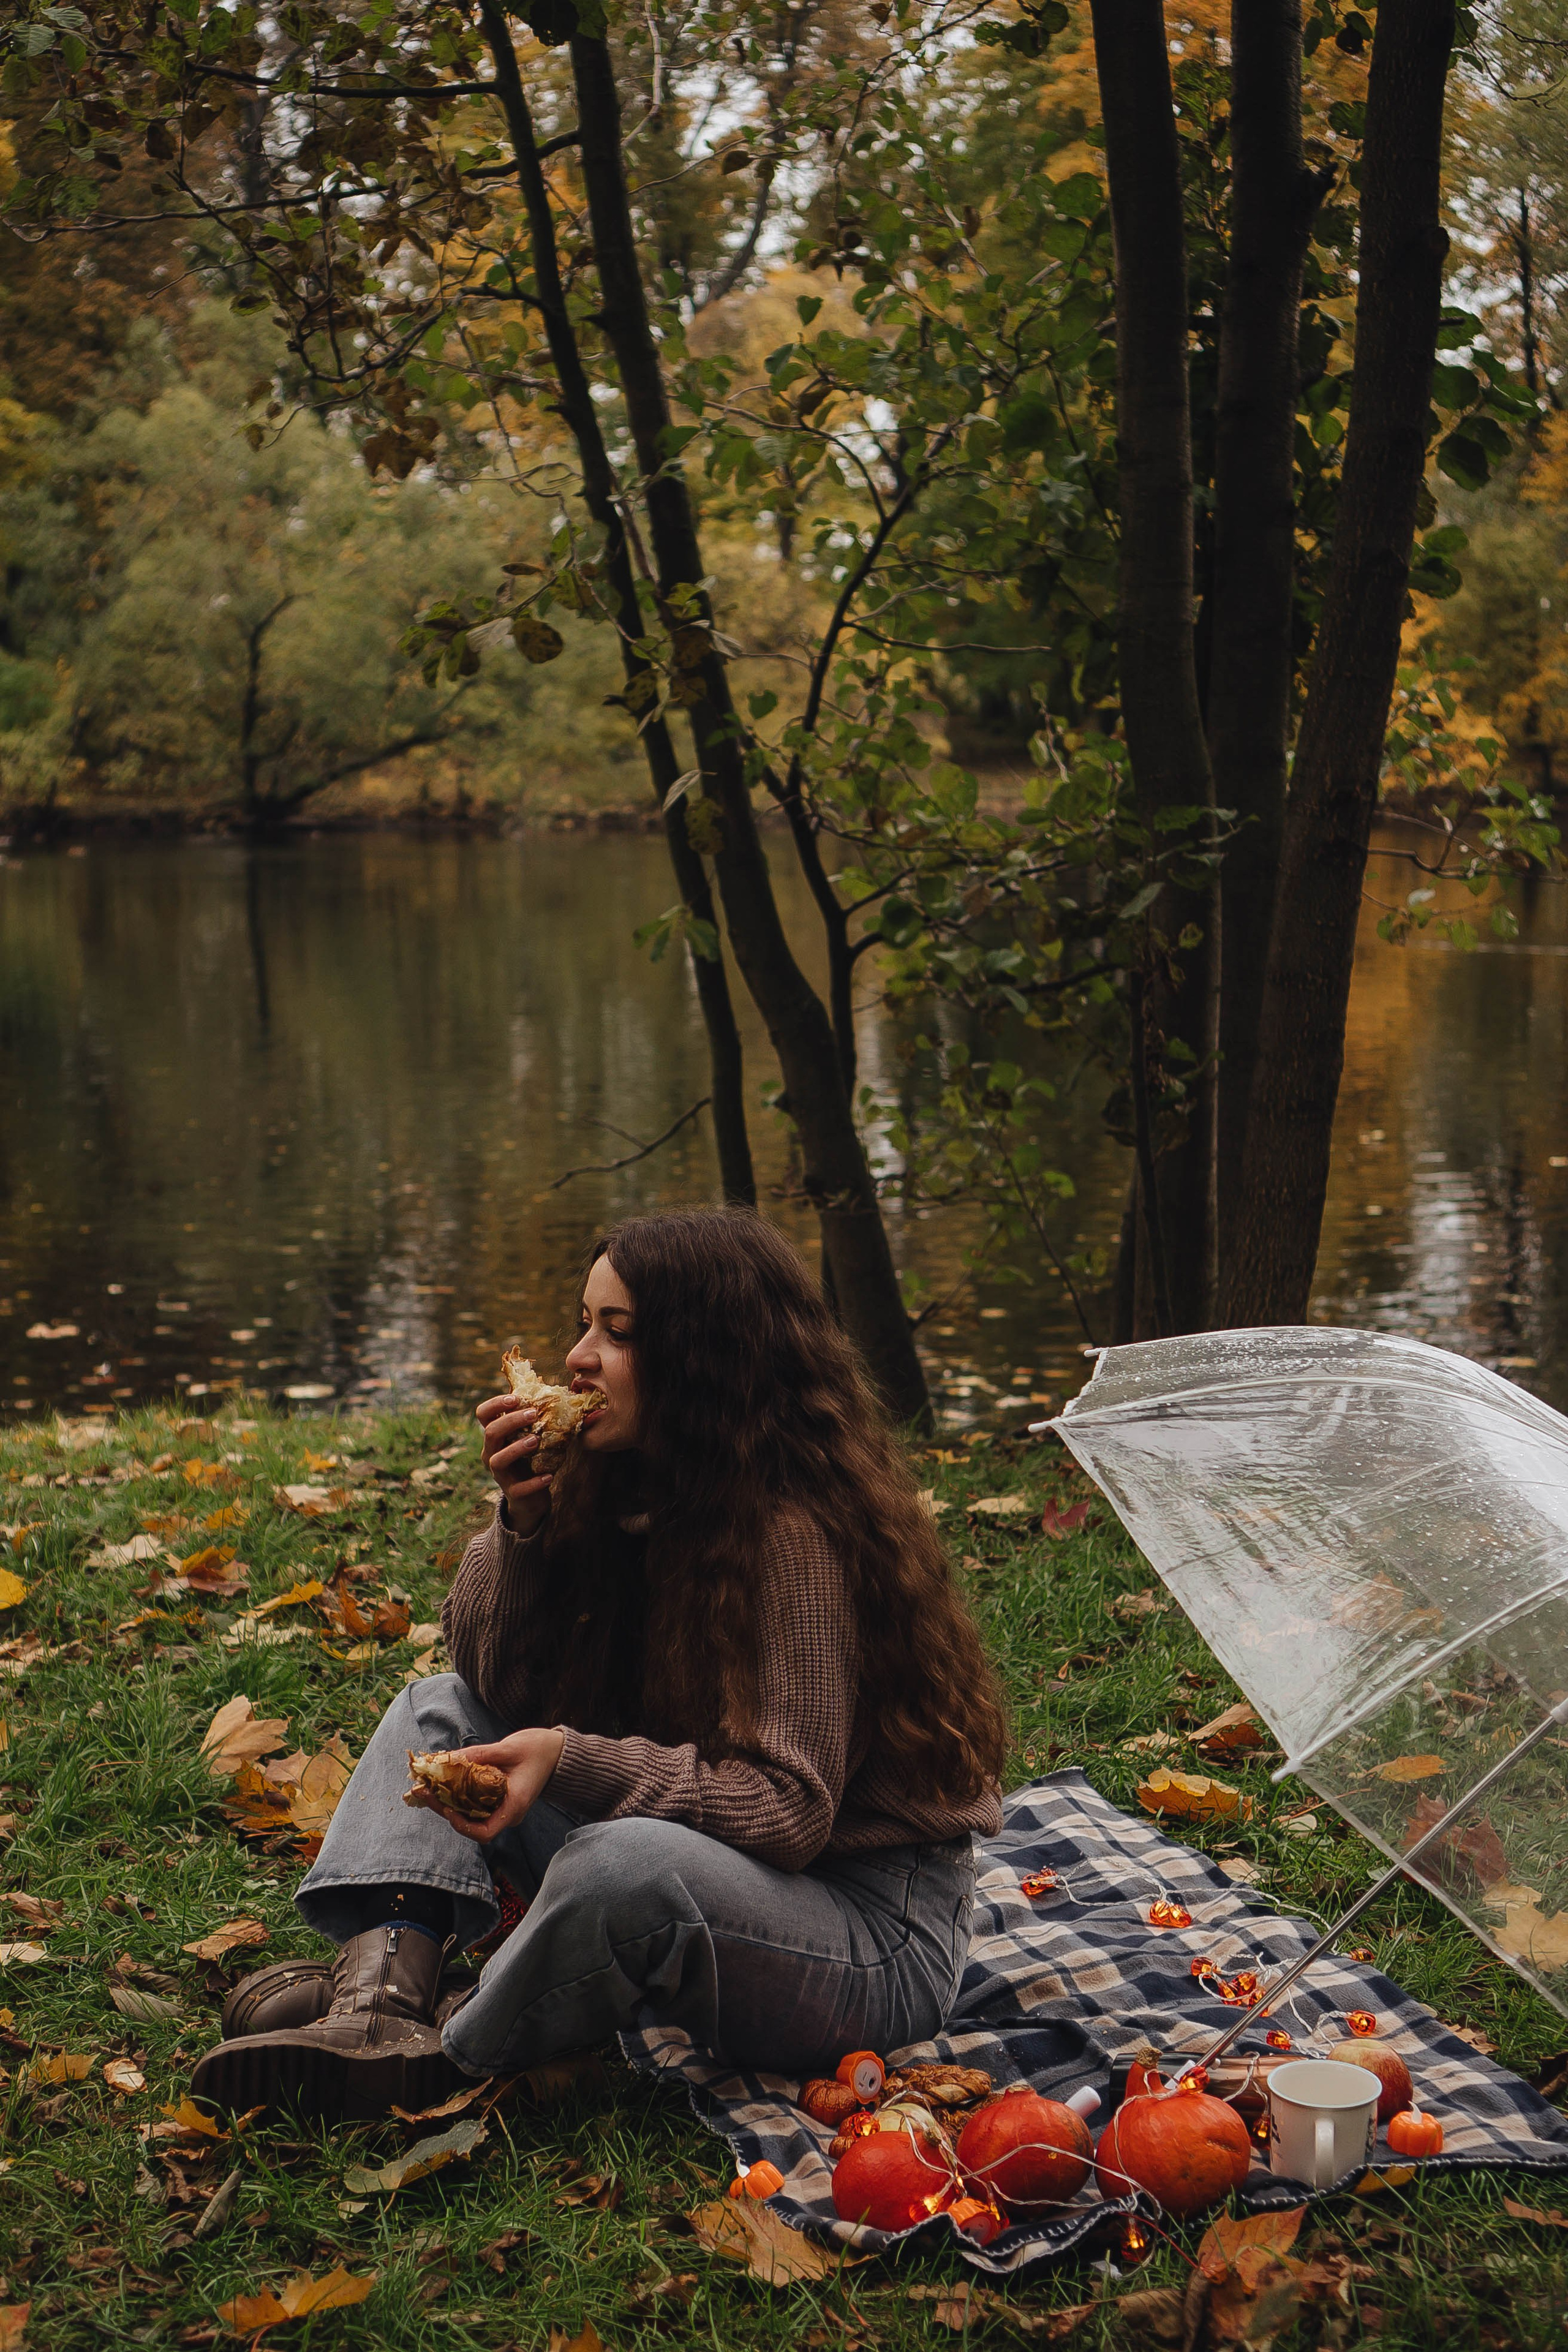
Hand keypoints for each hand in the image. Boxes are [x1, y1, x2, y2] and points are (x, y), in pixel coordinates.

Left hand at [431, 1726, 566, 1844]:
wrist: (557, 1751)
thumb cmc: (539, 1749)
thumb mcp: (509, 1748)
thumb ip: (480, 1754)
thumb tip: (448, 1758)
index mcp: (514, 1806)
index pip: (483, 1832)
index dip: (460, 1824)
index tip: (445, 1807)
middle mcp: (507, 1813)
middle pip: (471, 1824)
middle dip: (444, 1809)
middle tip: (423, 1790)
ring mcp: (503, 1808)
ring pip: (470, 1814)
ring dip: (448, 1802)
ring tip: (428, 1786)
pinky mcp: (499, 1799)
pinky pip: (475, 1804)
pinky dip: (458, 1795)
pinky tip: (444, 1782)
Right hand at [476, 1392, 552, 1534]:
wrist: (531, 1497)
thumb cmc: (531, 1459)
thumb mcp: (528, 1437)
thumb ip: (533, 1419)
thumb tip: (549, 1391)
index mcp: (495, 1437)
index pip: (483, 1414)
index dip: (495, 1403)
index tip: (515, 1398)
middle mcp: (491, 1453)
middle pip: (491, 1433)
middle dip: (511, 1421)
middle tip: (533, 1413)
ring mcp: (500, 1474)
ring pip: (498, 1460)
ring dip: (516, 1448)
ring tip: (535, 1441)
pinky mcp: (513, 1493)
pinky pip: (519, 1488)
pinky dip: (534, 1482)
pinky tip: (549, 1476)